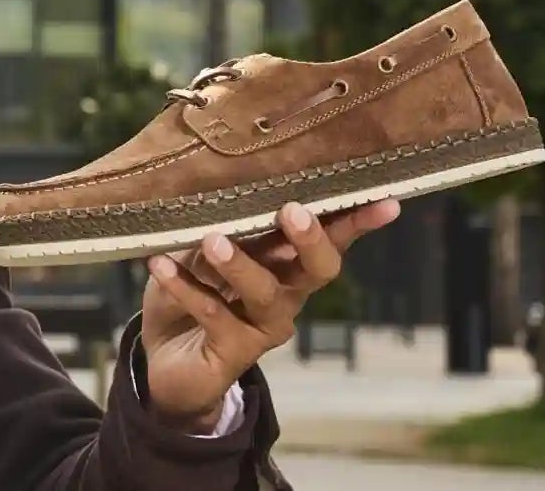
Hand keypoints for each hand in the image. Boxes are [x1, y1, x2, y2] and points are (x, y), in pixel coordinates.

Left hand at [137, 198, 400, 430]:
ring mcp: (264, 325)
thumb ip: (219, 226)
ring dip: (240, 264)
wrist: (163, 359)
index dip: (357, 221)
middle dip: (310, 240)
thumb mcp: (201, 252)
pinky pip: (213, 314)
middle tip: (293, 211)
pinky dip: (185, 286)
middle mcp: (288, 295)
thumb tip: (222, 184)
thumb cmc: (192, 291)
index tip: (384, 200)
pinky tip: (160, 265)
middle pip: (319, 269)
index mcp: (289, 265)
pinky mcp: (234, 350)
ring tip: (213, 241)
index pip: (331, 239)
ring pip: (266, 293)